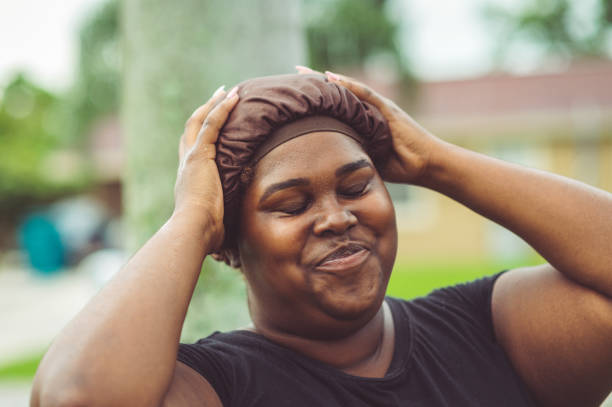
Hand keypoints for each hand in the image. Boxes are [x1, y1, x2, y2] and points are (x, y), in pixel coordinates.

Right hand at [173, 86, 238, 250]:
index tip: (215, 123)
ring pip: (200, 122)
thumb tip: (228, 248)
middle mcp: (186, 164)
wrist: (193, 230)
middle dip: (206, 111)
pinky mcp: (199, 156)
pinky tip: (233, 97)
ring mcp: (191, 158)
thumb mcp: (214, 223)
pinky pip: (211, 125)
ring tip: (230, 91)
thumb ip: (219, 223)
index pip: (194, 149)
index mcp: (188, 179)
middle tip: (219, 97)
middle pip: (192, 129)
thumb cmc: (204, 234)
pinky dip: (221, 109)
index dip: (202, 134)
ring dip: (215, 104)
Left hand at [296, 66, 441, 184]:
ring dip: (326, 79)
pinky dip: (348, 85)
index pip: (336, 107)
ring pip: (347, 89)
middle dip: (316, 82)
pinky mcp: (387, 109)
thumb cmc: (400, 165)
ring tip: (304, 71)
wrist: (425, 164)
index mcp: (362, 122)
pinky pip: (364, 94)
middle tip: (295, 71)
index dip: (317, 99)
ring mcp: (378, 107)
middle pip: (338, 93)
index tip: (296, 93)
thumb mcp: (367, 160)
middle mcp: (368, 111)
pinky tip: (331, 78)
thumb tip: (327, 166)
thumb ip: (350, 155)